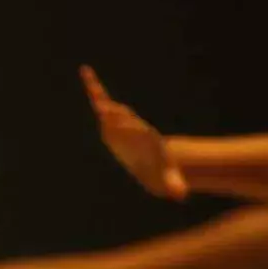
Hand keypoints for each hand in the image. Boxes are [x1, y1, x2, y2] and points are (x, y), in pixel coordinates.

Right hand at [80, 66, 186, 200]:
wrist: (158, 161)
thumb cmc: (162, 172)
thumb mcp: (169, 179)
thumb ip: (174, 184)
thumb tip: (181, 195)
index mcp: (145, 138)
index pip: (137, 130)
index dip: (130, 125)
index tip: (120, 117)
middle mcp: (133, 126)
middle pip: (123, 116)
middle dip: (113, 112)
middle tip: (102, 105)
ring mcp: (122, 123)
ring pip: (109, 106)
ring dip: (100, 94)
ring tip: (88, 77)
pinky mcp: (111, 123)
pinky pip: (101, 104)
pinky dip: (94, 90)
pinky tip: (87, 73)